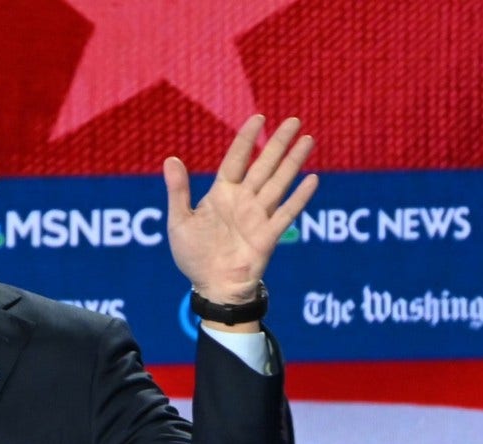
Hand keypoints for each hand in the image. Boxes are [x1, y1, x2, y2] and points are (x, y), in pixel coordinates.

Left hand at [163, 115, 317, 307]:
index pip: (236, 160)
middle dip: (278, 143)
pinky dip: (299, 197)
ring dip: (294, 162)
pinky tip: (312, 179)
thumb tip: (170, 159)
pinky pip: (286, 213)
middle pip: (264, 166)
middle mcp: (243, 201)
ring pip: (279, 183)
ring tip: (308, 139)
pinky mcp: (268, 235)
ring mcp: (258, 216)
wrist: (210, 287)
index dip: (246, 139)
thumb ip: (178, 191)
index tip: (258, 118)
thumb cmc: (194, 256)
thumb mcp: (179, 221)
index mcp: (221, 194)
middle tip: (294, 120)